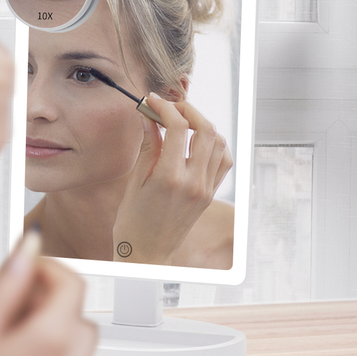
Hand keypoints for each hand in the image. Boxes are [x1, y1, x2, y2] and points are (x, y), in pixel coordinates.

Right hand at [0, 236, 99, 355]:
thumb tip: (29, 246)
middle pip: (76, 308)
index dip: (50, 270)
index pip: (71, 282)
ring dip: (60, 329)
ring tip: (22, 343)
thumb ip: (11, 283)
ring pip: (83, 336)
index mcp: (50, 337)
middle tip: (16, 312)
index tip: (32, 272)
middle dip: (50, 301)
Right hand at [113, 95, 232, 264]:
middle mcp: (194, 182)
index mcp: (170, 178)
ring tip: (182, 122)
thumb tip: (148, 117)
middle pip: (205, 129)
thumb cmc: (133, 222)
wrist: (147, 254)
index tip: (152, 101)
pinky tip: (196, 143)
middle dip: (188, 110)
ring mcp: (206, 189)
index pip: (177, 127)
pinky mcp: (210, 194)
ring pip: (219, 142)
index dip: (165, 107)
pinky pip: (223, 161)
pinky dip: (214, 145)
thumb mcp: (134, 181)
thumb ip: (147, 146)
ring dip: (202, 125)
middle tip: (170, 106)